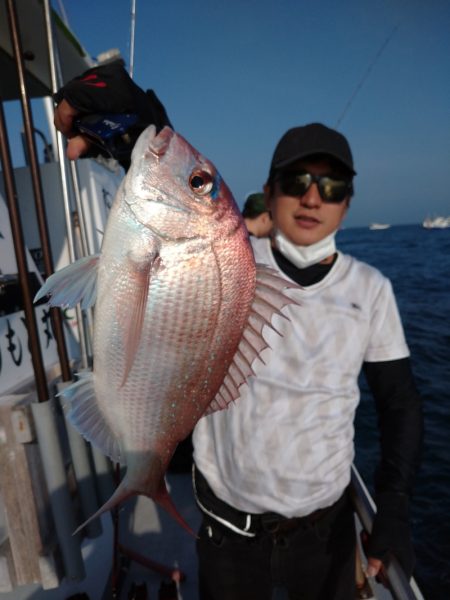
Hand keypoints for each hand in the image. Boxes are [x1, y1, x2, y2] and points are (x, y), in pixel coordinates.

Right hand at [52, 61, 171, 166]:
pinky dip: (84, 102)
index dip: (64, 116)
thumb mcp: (114, 144)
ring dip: (75, 108)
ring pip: (78, 87)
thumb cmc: (140, 137)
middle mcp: (113, 78)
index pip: (74, 96)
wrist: (158, 128)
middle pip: (74, 91)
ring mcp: (112, 74)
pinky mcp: (112, 75)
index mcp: (114, 93)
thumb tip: (71, 153)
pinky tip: (90, 117)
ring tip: (83, 126)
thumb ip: (90, 144)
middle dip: (69, 114)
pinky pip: (88, 85)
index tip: (68, 133)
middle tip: (75, 133)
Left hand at [365, 492, 414, 579]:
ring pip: (381, 558)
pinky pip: (380, 549)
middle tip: (367, 546)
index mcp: (406, 562)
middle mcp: (404, 558)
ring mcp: (399, 550)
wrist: (391, 505)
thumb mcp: (379, 543)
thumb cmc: (388, 524)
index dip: (385, 578)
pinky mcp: (392, 543)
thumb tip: (371, 574)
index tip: (374, 568)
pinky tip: (367, 534)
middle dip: (373, 559)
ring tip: (365, 536)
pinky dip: (373, 544)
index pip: (398, 580)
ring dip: (371, 549)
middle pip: (387, 569)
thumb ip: (375, 560)